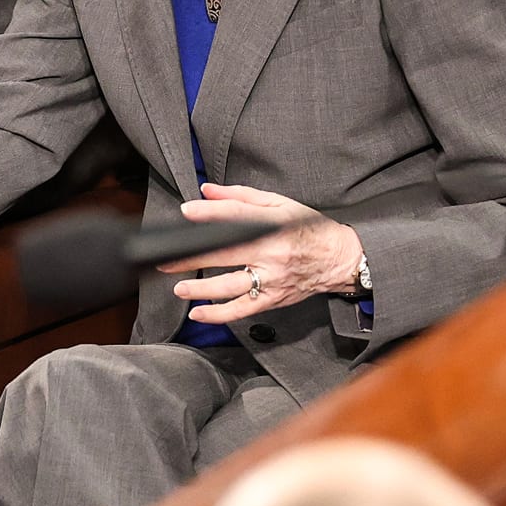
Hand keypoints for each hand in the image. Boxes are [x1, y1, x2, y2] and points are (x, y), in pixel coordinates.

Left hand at [157, 183, 365, 325]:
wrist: (340, 259)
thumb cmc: (308, 229)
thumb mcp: (279, 205)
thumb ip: (241, 197)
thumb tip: (207, 191)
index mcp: (273, 228)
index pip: (236, 218)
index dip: (210, 214)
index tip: (186, 212)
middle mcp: (271, 255)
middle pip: (226, 254)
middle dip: (192, 257)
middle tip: (165, 259)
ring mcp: (272, 280)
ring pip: (232, 287)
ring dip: (202, 290)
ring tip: (179, 289)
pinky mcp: (273, 299)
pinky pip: (242, 310)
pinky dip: (219, 314)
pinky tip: (198, 313)